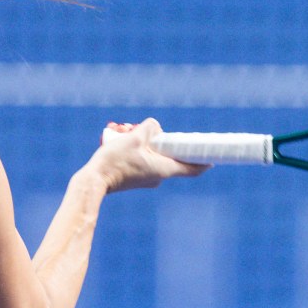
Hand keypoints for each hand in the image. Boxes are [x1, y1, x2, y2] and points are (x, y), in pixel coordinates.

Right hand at [90, 118, 207, 192]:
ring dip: (148, 144)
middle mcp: (159, 177)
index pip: (191, 168)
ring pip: (155, 157)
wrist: (94, 181)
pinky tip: (125, 142)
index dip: (203, 162)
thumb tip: (155, 127)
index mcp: (163, 169)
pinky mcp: (136, 178)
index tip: (212, 157)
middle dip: (164, 142)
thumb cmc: (115, 161)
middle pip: (170, 156)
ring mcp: (147, 179)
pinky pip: (145, 161)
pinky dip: (140, 151)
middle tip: (152, 131)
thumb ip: (150, 128)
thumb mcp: (134, 137)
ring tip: (130, 134)